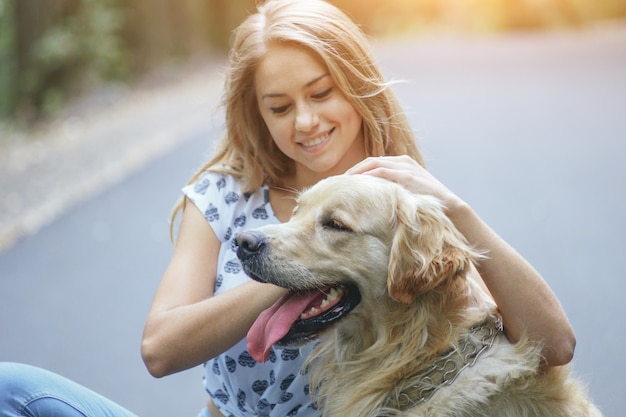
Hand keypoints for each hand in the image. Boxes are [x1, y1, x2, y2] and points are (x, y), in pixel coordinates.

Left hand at [346, 155, 462, 211]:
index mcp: (402, 163)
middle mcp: (402, 161)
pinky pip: (380, 171)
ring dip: (356, 172)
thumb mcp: (408, 193)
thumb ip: (393, 191)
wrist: (449, 206)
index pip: (374, 163)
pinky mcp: (406, 175)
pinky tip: (356, 183)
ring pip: (373, 163)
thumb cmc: (427, 204)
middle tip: (339, 181)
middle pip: (370, 161)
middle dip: (354, 170)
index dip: (358, 170)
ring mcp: (404, 166)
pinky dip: (366, 175)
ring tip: (344, 182)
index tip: (345, 181)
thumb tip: (375, 201)